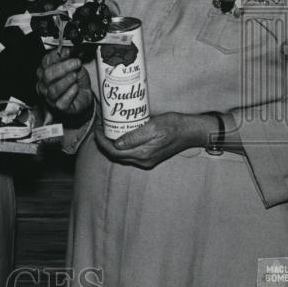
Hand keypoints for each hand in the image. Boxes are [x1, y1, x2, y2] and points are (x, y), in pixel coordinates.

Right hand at [36, 47, 93, 118]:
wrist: (84, 96)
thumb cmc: (76, 81)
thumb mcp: (74, 66)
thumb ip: (69, 58)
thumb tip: (67, 50)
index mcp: (44, 71)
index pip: (45, 62)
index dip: (56, 56)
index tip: (68, 52)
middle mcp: (44, 84)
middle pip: (48, 75)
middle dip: (63, 67)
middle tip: (76, 63)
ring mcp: (50, 96)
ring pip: (53, 89)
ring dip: (66, 80)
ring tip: (75, 76)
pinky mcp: (59, 106)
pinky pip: (62, 101)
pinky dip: (70, 93)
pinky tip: (75, 87)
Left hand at [93, 112, 211, 168]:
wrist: (190, 131)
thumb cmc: (173, 126)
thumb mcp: (153, 127)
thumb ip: (135, 137)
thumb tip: (116, 144)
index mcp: (143, 154)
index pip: (114, 152)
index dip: (102, 142)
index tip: (97, 128)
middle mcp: (143, 161)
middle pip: (116, 155)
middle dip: (104, 142)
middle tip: (99, 126)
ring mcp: (147, 160)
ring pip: (122, 155)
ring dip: (112, 143)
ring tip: (107, 127)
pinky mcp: (150, 156)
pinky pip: (130, 153)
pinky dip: (121, 144)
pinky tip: (120, 133)